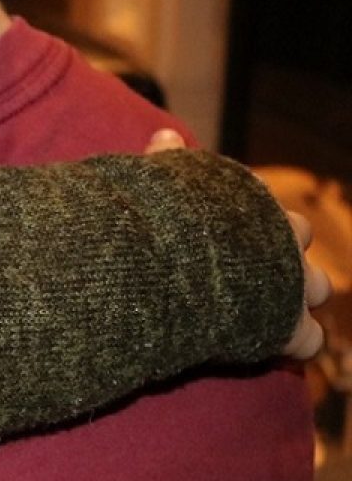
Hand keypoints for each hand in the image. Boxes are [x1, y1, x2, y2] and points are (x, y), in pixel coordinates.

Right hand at [145, 131, 331, 358]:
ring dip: (298, 297)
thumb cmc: (165, 220)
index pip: (277, 211)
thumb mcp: (161, 179)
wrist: (177, 270)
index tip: (236, 232)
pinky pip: (311, 340)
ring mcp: (295, 287)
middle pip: (303, 240)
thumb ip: (168, 161)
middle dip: (285, 254)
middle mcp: (287, 243)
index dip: (260, 222)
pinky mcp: (292, 329)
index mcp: (260, 208)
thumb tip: (166, 134)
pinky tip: (271, 346)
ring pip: (320, 288)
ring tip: (268, 309)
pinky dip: (297, 344)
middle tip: (254, 269)